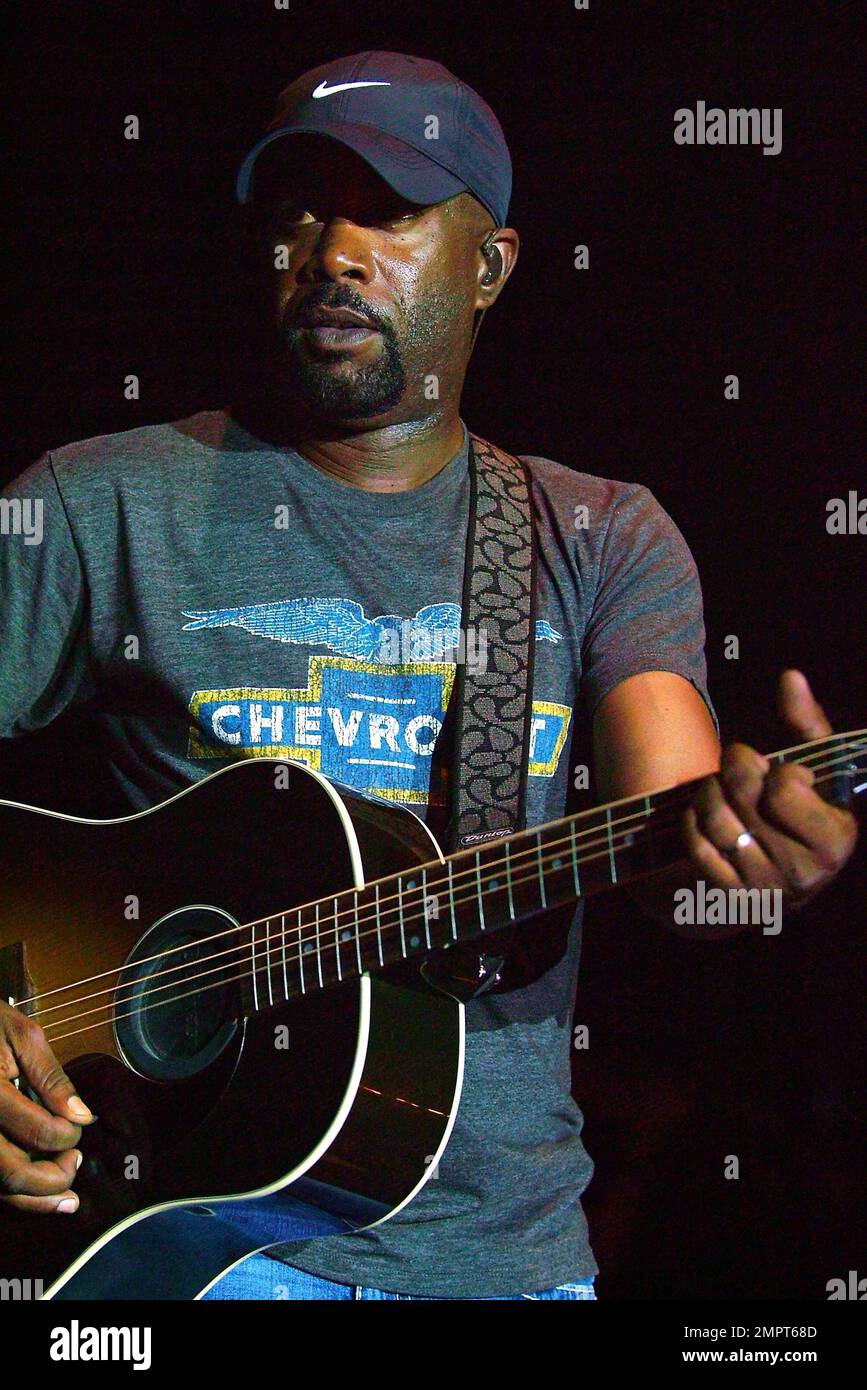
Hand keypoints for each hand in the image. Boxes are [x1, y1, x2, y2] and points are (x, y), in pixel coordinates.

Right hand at [0, 998, 94, 1213]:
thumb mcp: (23, 1037)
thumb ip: (52, 1077)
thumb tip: (82, 1116)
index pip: (37, 1131)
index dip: (68, 1136)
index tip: (80, 1124)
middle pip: (12, 1174)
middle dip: (52, 1179)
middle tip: (75, 1164)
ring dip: (34, 1199)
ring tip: (67, 1199)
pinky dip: (15, 1193)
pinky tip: (38, 1194)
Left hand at [684, 669, 858, 911]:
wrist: (785, 872)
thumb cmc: (804, 807)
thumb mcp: (817, 767)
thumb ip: (807, 722)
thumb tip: (790, 677)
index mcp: (835, 841)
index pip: (785, 789)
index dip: (778, 769)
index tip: (783, 772)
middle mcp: (802, 873)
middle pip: (744, 795)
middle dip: (736, 765)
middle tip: (739, 762)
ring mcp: (763, 888)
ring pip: (715, 819)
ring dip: (709, 789)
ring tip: (719, 784)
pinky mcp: (729, 896)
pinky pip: (695, 845)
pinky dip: (692, 819)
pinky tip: (703, 810)